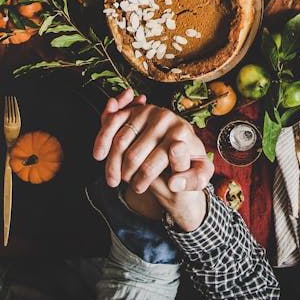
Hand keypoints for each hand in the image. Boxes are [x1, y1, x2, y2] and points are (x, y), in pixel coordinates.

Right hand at [93, 89, 213, 230]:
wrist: (181, 148)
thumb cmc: (190, 164)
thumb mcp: (199, 176)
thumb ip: (192, 180)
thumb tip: (174, 182)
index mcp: (182, 133)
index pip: (154, 162)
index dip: (143, 180)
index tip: (139, 189)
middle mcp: (166, 117)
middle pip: (133, 154)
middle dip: (126, 175)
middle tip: (127, 184)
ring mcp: (148, 111)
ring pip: (120, 142)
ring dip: (112, 164)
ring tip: (115, 178)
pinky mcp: (135, 110)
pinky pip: (112, 123)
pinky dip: (102, 139)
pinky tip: (99, 155)